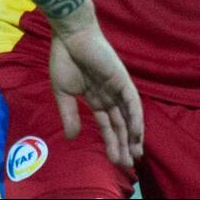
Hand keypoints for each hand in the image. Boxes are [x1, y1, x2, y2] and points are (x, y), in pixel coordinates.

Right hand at [48, 0, 143, 167]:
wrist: (70, 35)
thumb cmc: (64, 59)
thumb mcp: (63, 93)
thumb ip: (69, 114)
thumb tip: (72, 138)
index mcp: (95, 98)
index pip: (107, 125)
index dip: (111, 142)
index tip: (115, 160)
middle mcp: (109, 95)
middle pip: (120, 124)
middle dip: (123, 144)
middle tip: (128, 164)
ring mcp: (117, 87)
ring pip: (129, 116)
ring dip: (133, 135)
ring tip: (135, 154)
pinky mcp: (122, 79)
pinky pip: (132, 101)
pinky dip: (135, 117)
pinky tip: (136, 133)